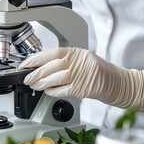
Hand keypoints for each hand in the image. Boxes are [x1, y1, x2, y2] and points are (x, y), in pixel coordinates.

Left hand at [19, 47, 143, 113]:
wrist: (118, 83)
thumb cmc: (99, 73)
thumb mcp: (81, 60)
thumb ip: (63, 62)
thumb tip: (40, 67)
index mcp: (77, 52)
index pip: (52, 53)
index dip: (36, 58)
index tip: (25, 64)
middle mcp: (79, 62)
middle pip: (51, 66)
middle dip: (35, 73)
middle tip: (26, 78)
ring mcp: (82, 75)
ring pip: (55, 78)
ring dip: (41, 83)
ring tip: (34, 86)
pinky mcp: (83, 89)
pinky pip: (62, 90)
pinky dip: (52, 91)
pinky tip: (48, 91)